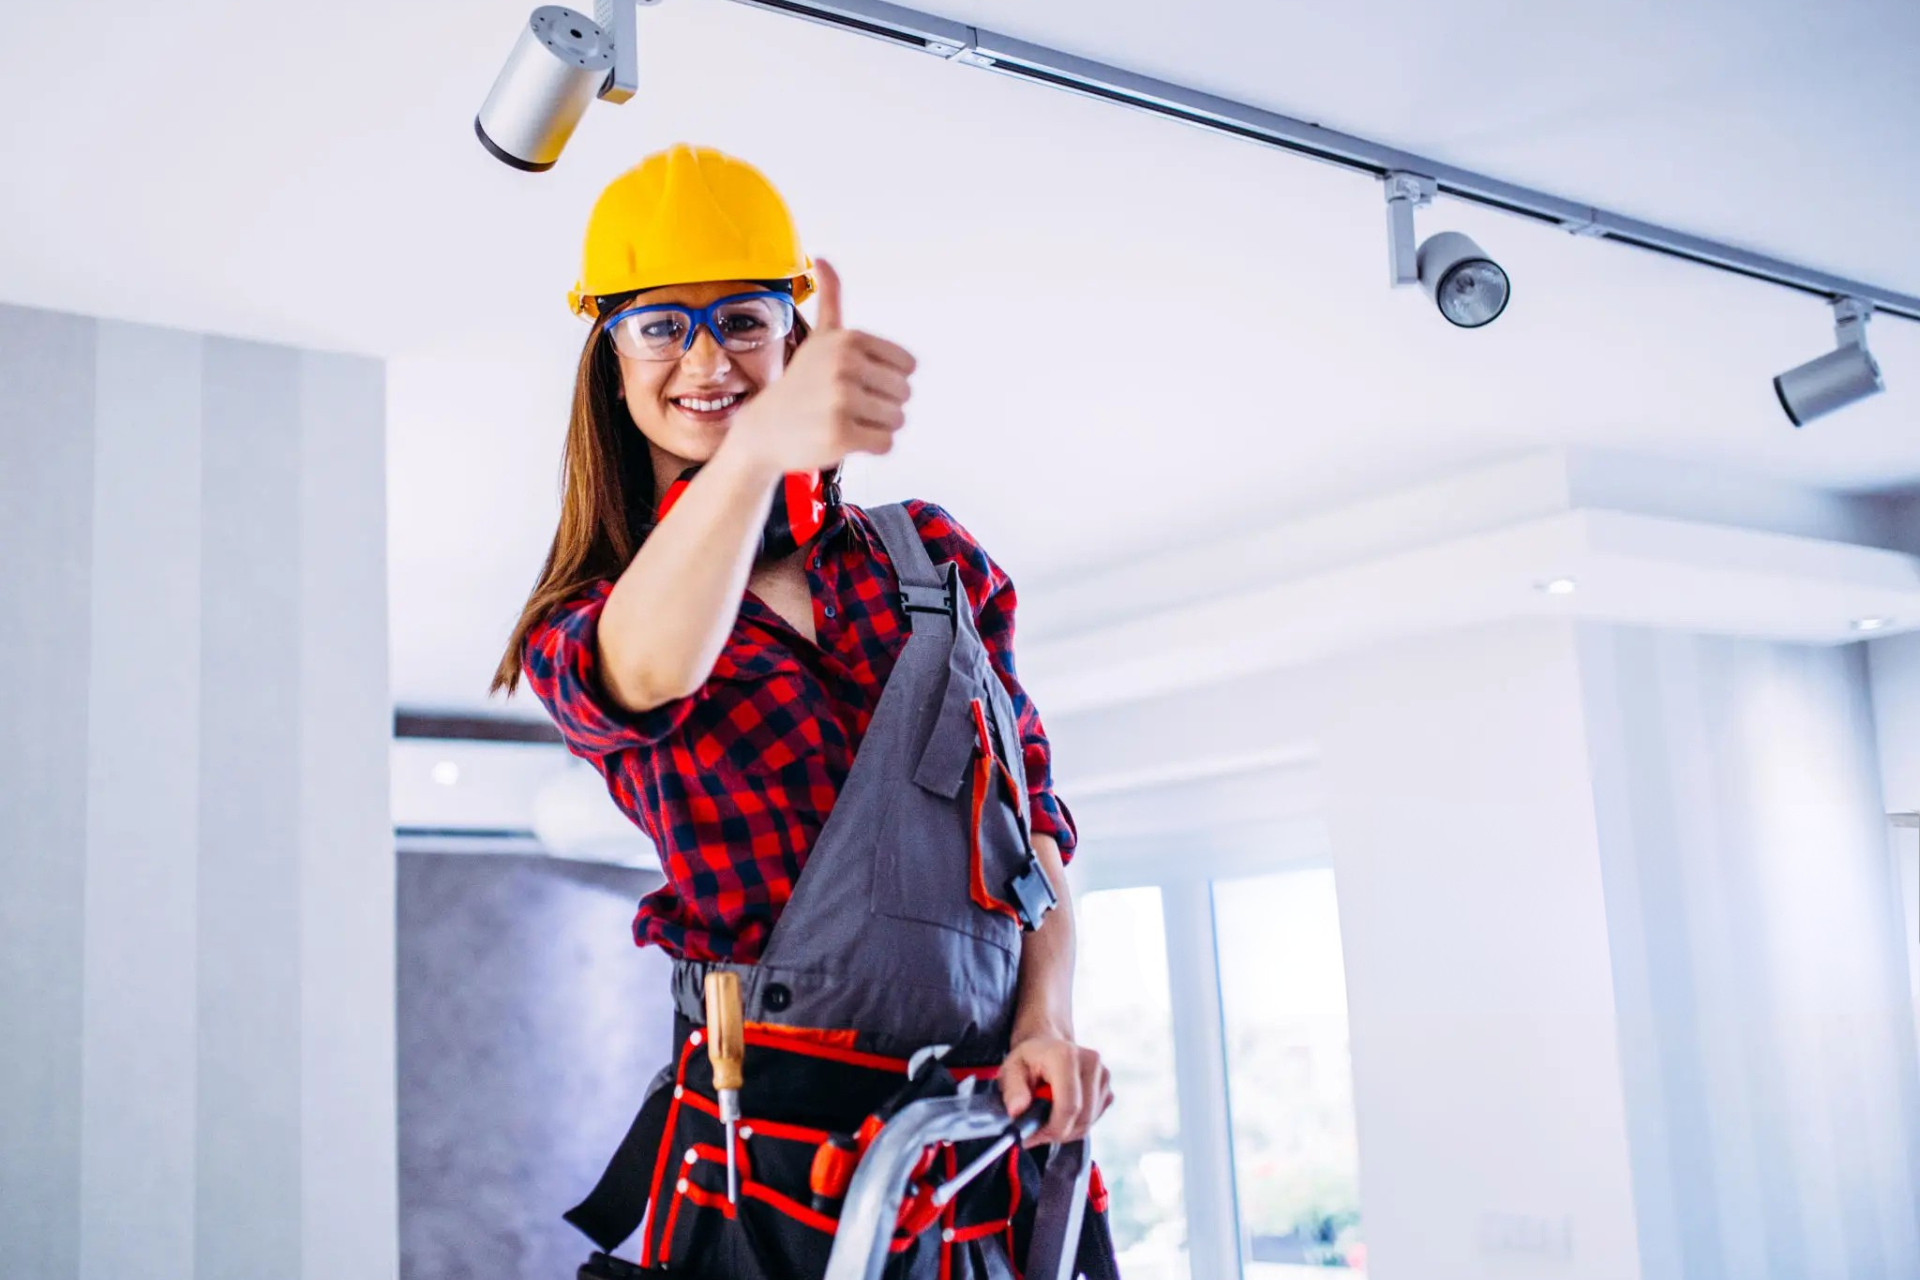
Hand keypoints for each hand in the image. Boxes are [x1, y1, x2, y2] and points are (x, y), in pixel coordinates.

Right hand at [728, 258, 916, 473]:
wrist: (764, 429)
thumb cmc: (801, 383)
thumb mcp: (819, 338)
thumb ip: (830, 300)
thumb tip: (822, 258)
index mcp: (850, 339)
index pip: (908, 366)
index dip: (887, 379)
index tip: (857, 381)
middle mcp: (846, 365)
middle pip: (905, 394)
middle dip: (882, 404)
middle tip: (848, 405)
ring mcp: (843, 400)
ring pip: (897, 420)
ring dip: (876, 425)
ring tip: (844, 419)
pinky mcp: (841, 434)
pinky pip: (886, 443)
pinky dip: (871, 446)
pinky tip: (845, 437)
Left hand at [998, 1033, 1112, 1146]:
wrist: (1047, 1047)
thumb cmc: (1028, 1060)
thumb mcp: (1010, 1070)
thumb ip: (1013, 1090)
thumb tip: (1018, 1111)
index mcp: (1066, 1056)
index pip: (1069, 1106)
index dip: (1051, 1130)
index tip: (1032, 1136)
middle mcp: (1090, 1062)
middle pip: (1081, 1118)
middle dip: (1057, 1132)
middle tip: (1036, 1132)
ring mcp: (1103, 1075)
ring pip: (1088, 1123)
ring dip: (1066, 1130)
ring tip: (1046, 1118)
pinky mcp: (1108, 1088)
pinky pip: (1094, 1120)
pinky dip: (1076, 1125)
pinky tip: (1061, 1112)